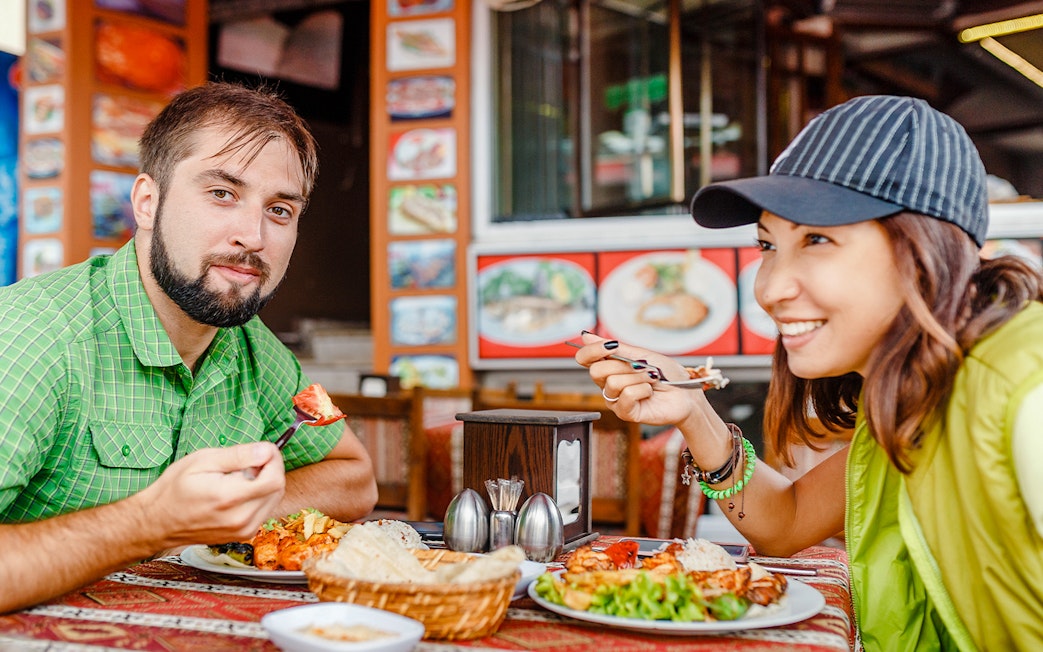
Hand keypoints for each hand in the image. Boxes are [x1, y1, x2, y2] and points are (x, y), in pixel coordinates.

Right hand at [135, 443, 286, 548]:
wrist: (158, 521)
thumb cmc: (175, 489)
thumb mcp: (202, 461)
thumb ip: (238, 456)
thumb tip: (266, 450)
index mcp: (230, 499)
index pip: (274, 479)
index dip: (274, 460)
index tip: (263, 450)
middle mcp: (241, 519)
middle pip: (278, 488)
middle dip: (270, 469)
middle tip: (247, 462)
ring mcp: (244, 530)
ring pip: (274, 499)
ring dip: (265, 483)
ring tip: (238, 478)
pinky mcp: (244, 534)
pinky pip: (265, 510)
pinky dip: (259, 496)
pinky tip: (238, 492)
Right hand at [574, 332, 709, 425]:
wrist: (686, 393)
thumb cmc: (667, 374)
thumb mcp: (641, 354)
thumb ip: (615, 348)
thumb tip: (587, 336)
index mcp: (610, 366)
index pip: (585, 358)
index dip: (592, 350)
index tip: (610, 345)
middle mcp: (608, 383)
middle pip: (596, 370)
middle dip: (623, 365)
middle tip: (641, 366)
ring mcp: (615, 399)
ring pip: (613, 382)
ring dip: (639, 377)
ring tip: (651, 379)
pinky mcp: (625, 412)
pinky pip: (626, 396)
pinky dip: (642, 389)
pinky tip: (650, 392)